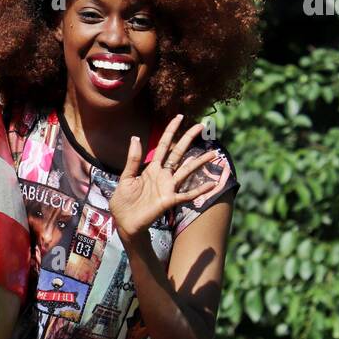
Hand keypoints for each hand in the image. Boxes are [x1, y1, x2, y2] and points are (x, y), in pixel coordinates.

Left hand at [109, 115, 218, 241]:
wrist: (124, 222)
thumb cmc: (124, 201)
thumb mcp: (125, 177)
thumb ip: (133, 159)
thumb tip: (135, 137)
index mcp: (151, 168)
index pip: (164, 145)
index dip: (171, 131)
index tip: (179, 117)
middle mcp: (163, 175)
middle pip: (178, 153)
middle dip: (189, 139)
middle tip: (201, 126)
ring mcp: (168, 187)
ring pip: (187, 171)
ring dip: (200, 162)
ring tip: (214, 153)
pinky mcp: (169, 200)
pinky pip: (187, 194)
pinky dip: (200, 190)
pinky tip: (212, 184)